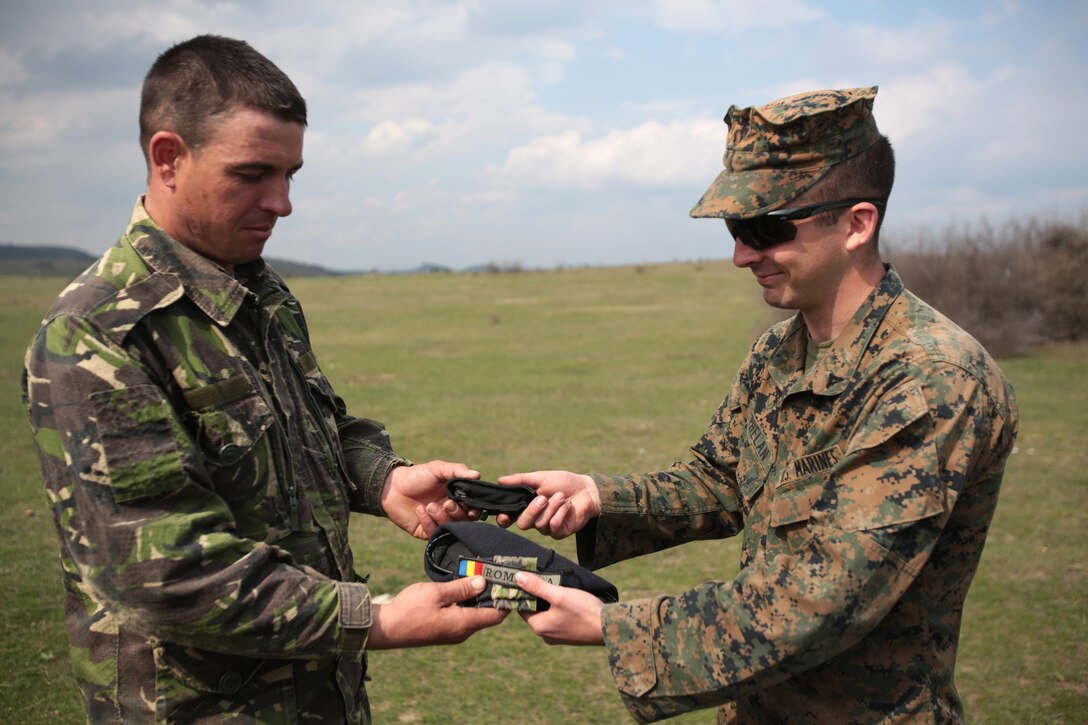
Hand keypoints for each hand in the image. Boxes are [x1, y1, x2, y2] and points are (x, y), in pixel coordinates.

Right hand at [367, 576, 508, 648]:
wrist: (387, 629)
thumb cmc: (410, 610)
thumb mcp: (437, 593)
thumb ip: (461, 588)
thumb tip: (483, 583)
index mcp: (464, 624)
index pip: (496, 615)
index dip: (507, 600)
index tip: (511, 582)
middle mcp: (462, 632)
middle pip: (488, 615)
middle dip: (495, 596)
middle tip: (497, 574)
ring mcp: (453, 633)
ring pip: (475, 615)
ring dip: (480, 598)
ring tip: (482, 576)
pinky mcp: (444, 630)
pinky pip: (464, 616)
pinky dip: (468, 603)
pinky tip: (464, 587)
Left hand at [381, 460, 477, 538]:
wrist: (392, 487)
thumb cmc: (417, 476)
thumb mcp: (438, 469)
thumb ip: (457, 471)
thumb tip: (477, 475)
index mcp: (456, 497)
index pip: (473, 507)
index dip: (474, 509)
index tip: (471, 507)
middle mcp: (450, 511)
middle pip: (464, 520)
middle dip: (457, 513)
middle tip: (447, 503)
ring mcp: (438, 522)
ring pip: (450, 527)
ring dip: (441, 517)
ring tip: (429, 506)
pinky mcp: (426, 531)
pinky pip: (433, 532)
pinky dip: (428, 522)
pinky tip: (420, 511)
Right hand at [495, 471, 600, 538]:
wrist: (586, 490)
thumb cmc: (563, 482)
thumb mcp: (541, 478)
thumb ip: (521, 480)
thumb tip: (500, 480)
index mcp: (527, 505)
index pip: (510, 517)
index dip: (504, 519)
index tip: (504, 516)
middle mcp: (535, 518)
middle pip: (523, 524)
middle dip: (532, 511)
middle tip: (543, 498)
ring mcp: (547, 527)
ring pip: (540, 524)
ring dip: (551, 507)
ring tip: (561, 496)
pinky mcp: (560, 532)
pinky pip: (553, 527)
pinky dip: (560, 513)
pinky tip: (568, 505)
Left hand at [514, 572, 604, 645]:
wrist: (609, 628)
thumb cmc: (583, 611)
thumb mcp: (558, 594)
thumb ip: (537, 586)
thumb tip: (517, 578)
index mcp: (539, 626)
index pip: (522, 607)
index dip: (524, 592)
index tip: (528, 578)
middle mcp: (545, 635)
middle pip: (535, 611)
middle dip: (538, 596)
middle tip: (544, 579)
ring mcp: (558, 637)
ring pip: (547, 615)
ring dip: (550, 602)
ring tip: (557, 587)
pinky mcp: (570, 636)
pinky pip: (558, 620)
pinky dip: (559, 610)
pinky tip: (568, 600)